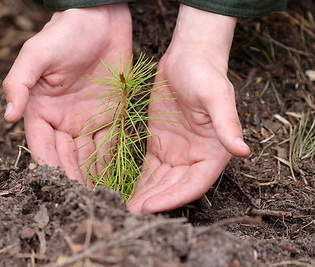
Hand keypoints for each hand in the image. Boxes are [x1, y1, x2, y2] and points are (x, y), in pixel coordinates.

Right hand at [3, 4, 131, 182]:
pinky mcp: (110, 114)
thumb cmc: (65, 33)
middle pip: (65, 154)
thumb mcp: (37, 54)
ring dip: (91, 173)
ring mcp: (86, 118)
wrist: (101, 19)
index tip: (56, 184)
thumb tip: (6, 116)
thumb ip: (19, 83)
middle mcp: (62, 119)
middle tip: (82, 198)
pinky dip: (110, 159)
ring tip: (98, 195)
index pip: (40, 144)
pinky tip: (113, 175)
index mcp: (41, 109)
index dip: (47, 165)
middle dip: (71, 176)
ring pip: (87, 153)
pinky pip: (109, 141)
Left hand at [128, 5, 249, 212]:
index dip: (174, 198)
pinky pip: (149, 167)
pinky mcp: (160, 143)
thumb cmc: (205, 73)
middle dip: (154, 200)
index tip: (151, 206)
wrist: (187, 57)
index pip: (194, 183)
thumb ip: (227, 124)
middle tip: (130, 212)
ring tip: (124, 207)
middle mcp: (195, 156)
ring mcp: (177, 151)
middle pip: (174, 186)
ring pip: (160, 181)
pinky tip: (126, 189)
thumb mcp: (216, 96)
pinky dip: (140, 179)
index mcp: (214, 151)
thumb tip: (242, 150)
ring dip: (145, 194)